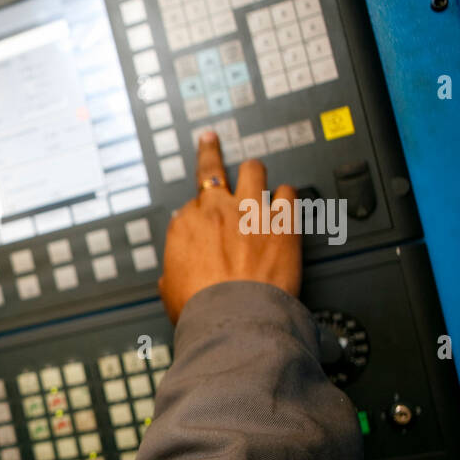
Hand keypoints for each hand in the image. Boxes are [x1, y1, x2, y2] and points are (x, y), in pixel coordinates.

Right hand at [158, 132, 300, 324]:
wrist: (234, 317)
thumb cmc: (201, 309)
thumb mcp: (170, 292)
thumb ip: (173, 274)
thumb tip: (171, 277)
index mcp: (185, 226)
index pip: (190, 205)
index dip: (197, 210)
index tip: (201, 209)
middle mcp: (216, 210)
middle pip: (213, 170)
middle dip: (211, 154)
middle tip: (211, 142)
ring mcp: (251, 211)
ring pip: (253, 170)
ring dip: (255, 173)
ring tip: (258, 174)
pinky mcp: (283, 220)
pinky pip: (289, 192)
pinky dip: (288, 195)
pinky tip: (289, 199)